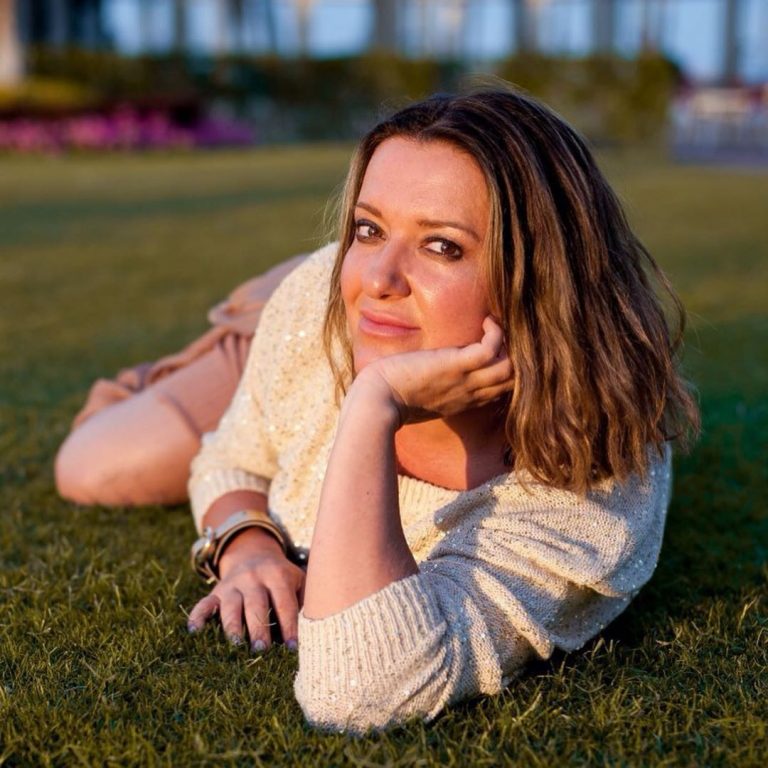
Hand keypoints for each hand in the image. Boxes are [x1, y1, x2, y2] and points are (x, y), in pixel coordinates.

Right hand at [187, 528, 304, 651]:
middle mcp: (253, 578)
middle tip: (262, 650)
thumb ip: (306, 599)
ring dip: (233, 626)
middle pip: (256, 605)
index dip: (289, 626)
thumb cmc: (282, 577)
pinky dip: (198, 616)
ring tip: (236, 645)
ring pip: (231, 606)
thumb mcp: (298, 579)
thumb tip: (317, 630)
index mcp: (277, 575)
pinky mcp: (216, 592)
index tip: (292, 648)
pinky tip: (193, 631)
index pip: (284, 603)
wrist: (253, 554)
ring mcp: (233, 584)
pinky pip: (204, 603)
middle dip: (259, 628)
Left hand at [353, 316, 512, 425]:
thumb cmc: (390, 400)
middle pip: (513, 381)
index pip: (501, 390)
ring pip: (510, 367)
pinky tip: (487, 321)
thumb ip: (435, 388)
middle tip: (506, 334)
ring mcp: (465, 380)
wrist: (377, 402)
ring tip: (496, 326)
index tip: (501, 352)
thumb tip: (430, 374)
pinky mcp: (455, 365)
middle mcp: (470, 393)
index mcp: (463, 402)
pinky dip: (496, 333)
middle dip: (519, 358)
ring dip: (510, 343)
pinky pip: (491, 349)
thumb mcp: (422, 397)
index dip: (510, 373)